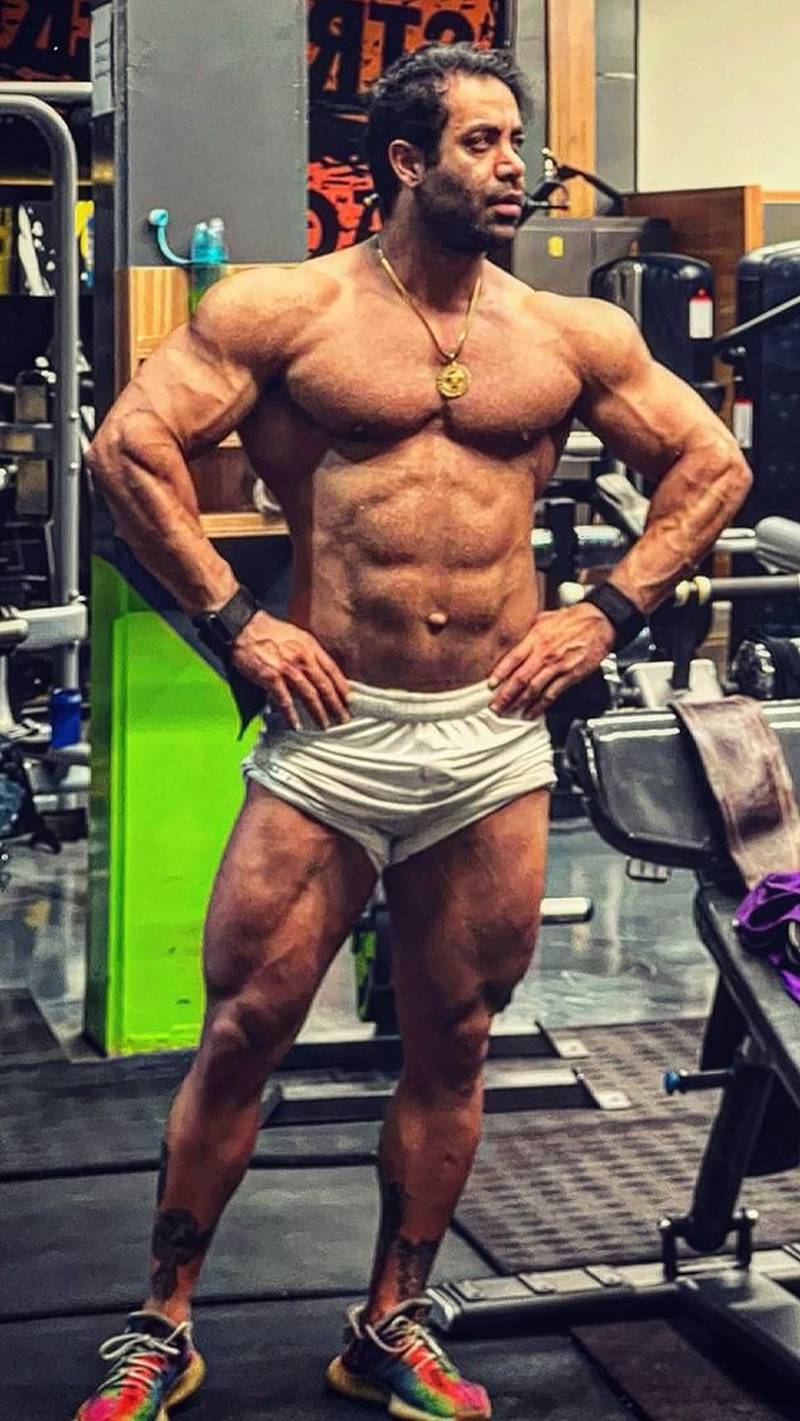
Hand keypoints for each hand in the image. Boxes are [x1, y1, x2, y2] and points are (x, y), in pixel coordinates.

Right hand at [230, 611, 349, 729]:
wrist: (244, 626)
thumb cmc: (267, 631)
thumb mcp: (296, 635)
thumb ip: (308, 652)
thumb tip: (317, 670)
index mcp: (310, 646)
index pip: (332, 670)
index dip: (343, 687)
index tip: (349, 700)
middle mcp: (302, 657)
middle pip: (325, 686)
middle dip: (336, 705)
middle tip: (343, 718)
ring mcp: (287, 668)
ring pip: (309, 695)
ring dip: (318, 712)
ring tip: (324, 725)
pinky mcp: (271, 677)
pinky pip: (285, 700)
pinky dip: (291, 715)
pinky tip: (296, 724)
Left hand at [488, 604, 615, 717]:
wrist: (600, 621)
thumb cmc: (575, 618)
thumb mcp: (545, 618)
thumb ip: (529, 630)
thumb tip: (516, 638)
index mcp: (536, 638)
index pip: (512, 659)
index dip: (500, 674)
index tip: (490, 686)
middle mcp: (544, 653)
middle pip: (520, 678)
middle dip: (505, 695)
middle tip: (495, 706)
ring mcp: (558, 666)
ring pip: (534, 689)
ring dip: (519, 703)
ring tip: (509, 712)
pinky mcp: (571, 675)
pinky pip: (552, 694)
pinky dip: (541, 706)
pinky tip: (532, 712)